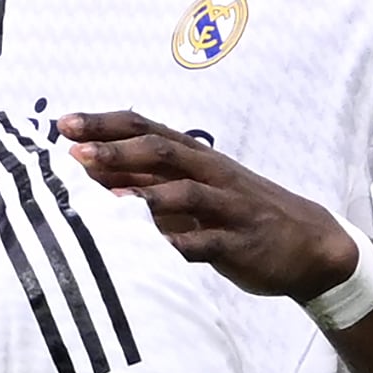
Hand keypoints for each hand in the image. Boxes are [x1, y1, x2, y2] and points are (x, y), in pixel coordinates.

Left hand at [58, 110, 359, 301]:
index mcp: (196, 158)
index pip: (145, 129)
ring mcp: (227, 207)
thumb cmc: (236, 213)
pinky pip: (207, 243)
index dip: (105, 124)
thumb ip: (145, 181)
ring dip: (146, 195)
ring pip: (186, 193)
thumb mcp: (192, 192)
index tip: (64, 123)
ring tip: (109, 199)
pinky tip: (152, 249)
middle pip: (161, 152)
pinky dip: (179, 245)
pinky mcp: (239, 242)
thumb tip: (88, 171)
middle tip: (75, 152)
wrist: (308, 243)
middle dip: (117, 150)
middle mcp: (211, 174)